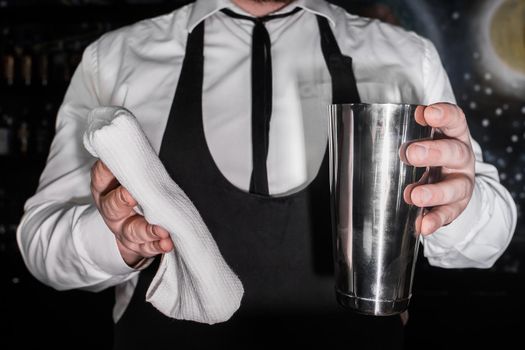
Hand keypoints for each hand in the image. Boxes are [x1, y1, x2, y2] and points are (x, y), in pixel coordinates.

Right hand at [90, 160, 173, 265]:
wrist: (129, 230)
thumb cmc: (132, 194)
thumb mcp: (127, 180)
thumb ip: (134, 166)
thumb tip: (138, 142)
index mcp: (105, 190)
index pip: (100, 178)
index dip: (106, 171)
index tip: (115, 164)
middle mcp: (111, 211)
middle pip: (112, 207)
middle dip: (121, 200)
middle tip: (131, 196)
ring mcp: (123, 230)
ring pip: (132, 230)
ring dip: (148, 230)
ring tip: (162, 231)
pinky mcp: (137, 245)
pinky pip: (147, 247)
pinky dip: (158, 245)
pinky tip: (167, 243)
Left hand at [403, 103, 475, 235]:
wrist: (450, 185)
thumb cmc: (429, 157)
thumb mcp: (422, 140)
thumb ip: (404, 134)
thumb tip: (368, 130)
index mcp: (453, 136)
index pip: (455, 120)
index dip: (444, 115)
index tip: (427, 112)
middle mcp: (461, 158)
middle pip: (454, 152)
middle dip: (434, 152)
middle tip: (411, 153)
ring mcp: (461, 183)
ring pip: (455, 187)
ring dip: (434, 192)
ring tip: (415, 195)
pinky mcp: (456, 207)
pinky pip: (447, 214)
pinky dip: (434, 220)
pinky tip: (423, 225)